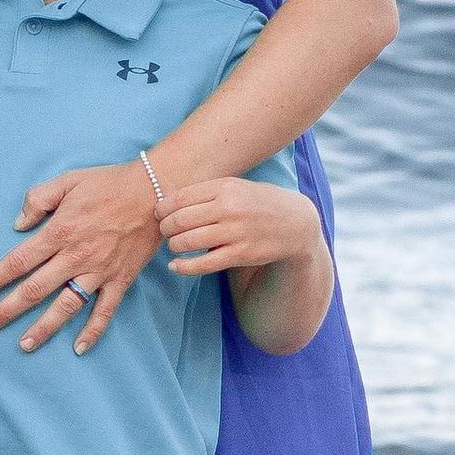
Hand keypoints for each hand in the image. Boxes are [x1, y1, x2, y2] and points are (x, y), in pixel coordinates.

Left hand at [0, 158, 161, 357]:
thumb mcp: (67, 181)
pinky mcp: (120, 280)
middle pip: (34, 289)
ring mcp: (98, 271)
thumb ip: (37, 199)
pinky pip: (104, 311)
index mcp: (59, 232)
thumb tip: (18, 225)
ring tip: (24, 344)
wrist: (154, 191)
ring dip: (43, 327)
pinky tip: (78, 347)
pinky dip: (92, 331)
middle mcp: (75, 256)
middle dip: (8, 309)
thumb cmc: (108, 184)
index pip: (19, 260)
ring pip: (65, 306)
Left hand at [160, 174, 323, 276]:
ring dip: (174, 245)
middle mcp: (230, 207)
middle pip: (180, 220)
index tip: (158, 213)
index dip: (163, 208)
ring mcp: (236, 232)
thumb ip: (208, 192)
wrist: (296, 223)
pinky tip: (175, 266)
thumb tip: (168, 203)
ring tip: (174, 245)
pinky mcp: (241, 254)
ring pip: (188, 241)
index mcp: (226, 187)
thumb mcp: (237, 187)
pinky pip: (203, 264)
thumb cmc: (259, 203)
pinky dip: (184, 267)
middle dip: (165, 228)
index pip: (180, 198)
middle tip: (164, 231)